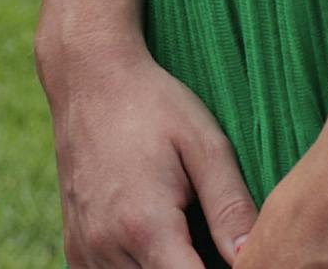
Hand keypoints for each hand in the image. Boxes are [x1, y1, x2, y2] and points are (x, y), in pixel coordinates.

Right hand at [39, 36, 256, 268]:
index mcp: (146, 225)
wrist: (89, 76)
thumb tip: (253, 259)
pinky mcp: (74, 247)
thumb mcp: (205, 146)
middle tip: (210, 237)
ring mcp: (85, 249)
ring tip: (184, 237)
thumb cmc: (154, 105)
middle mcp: (108, 245)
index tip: (234, 259)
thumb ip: (231, 209)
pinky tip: (154, 244)